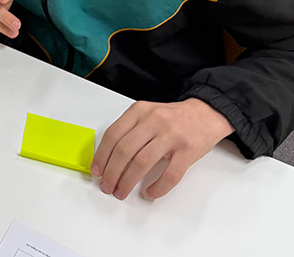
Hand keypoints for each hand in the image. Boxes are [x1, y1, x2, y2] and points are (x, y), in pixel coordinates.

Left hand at [90, 98, 233, 199]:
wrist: (206, 114)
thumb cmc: (172, 118)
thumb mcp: (146, 114)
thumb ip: (129, 129)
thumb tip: (108, 157)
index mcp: (139, 111)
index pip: (113, 135)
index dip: (101, 155)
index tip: (97, 170)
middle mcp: (153, 121)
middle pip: (124, 150)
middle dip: (112, 172)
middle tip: (107, 185)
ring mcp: (171, 136)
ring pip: (142, 162)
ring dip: (128, 181)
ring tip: (121, 191)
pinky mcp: (187, 151)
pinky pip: (170, 174)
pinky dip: (158, 187)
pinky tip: (150, 192)